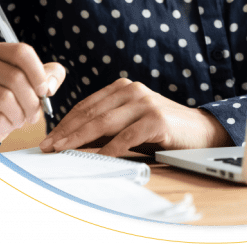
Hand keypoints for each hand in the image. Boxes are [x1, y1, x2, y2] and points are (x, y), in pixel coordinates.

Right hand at [0, 42, 66, 146]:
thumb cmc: (10, 101)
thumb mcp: (32, 84)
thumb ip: (50, 76)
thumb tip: (49, 85)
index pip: (22, 52)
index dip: (38, 73)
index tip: (45, 91)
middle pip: (16, 78)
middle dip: (32, 102)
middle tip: (34, 115)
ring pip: (5, 99)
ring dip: (20, 115)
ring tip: (19, 120)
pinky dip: (7, 126)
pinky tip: (6, 126)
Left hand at [39, 78, 230, 155]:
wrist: (199, 130)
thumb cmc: (160, 128)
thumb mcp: (130, 121)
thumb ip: (107, 125)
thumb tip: (72, 141)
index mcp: (123, 88)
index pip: (87, 105)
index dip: (65, 122)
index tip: (49, 138)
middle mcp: (132, 90)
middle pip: (92, 113)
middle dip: (67, 131)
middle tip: (48, 146)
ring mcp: (145, 103)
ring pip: (104, 122)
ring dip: (80, 138)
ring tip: (63, 150)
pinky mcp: (156, 119)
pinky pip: (127, 137)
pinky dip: (110, 149)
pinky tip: (98, 158)